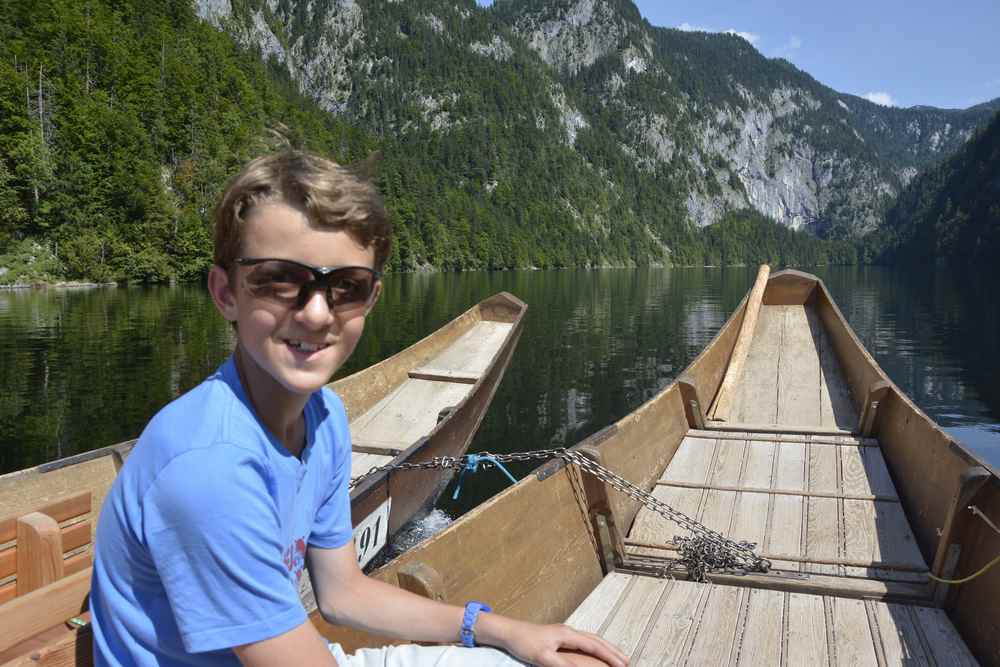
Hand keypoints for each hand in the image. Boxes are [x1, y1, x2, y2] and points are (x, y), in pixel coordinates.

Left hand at [496, 619, 627, 666]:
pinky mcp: (558, 637)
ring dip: (605, 648)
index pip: (594, 645)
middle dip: (613, 650)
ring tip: (616, 658)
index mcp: (567, 634)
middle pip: (596, 640)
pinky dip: (594, 648)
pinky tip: (594, 654)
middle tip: (627, 661)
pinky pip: (583, 642)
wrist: (508, 631)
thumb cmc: (523, 642)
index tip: (623, 664)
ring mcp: (563, 633)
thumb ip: (562, 664)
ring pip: (590, 639)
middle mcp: (568, 631)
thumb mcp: (542, 657)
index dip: (610, 655)